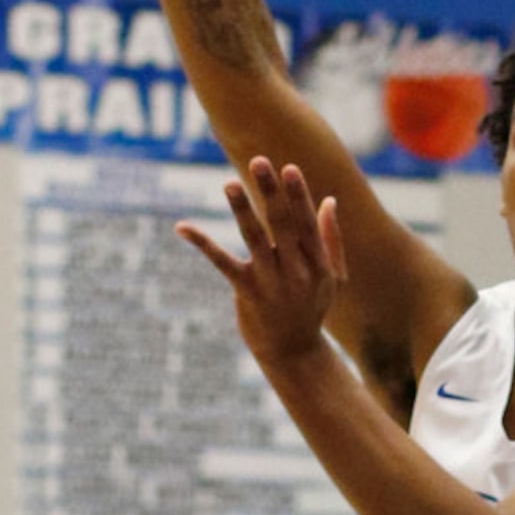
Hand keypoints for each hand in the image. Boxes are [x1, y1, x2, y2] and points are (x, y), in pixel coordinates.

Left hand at [177, 160, 347, 368]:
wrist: (293, 352)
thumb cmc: (312, 309)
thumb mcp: (331, 278)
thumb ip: (331, 239)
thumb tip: (329, 200)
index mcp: (317, 263)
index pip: (306, 222)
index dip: (297, 195)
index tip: (289, 168)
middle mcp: (296, 270)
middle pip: (282, 224)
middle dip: (271, 192)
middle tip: (259, 161)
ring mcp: (271, 282)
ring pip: (254, 238)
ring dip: (241, 209)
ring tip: (228, 184)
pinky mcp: (246, 292)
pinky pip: (222, 262)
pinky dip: (202, 242)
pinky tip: (182, 227)